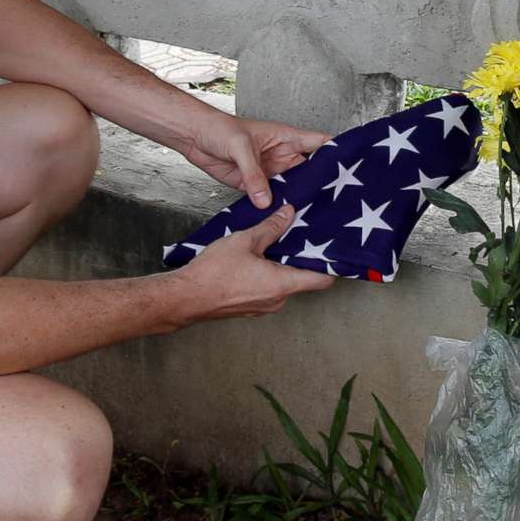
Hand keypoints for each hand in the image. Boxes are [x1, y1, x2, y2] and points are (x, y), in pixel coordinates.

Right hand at [172, 203, 333, 322]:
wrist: (185, 297)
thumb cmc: (213, 273)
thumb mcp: (244, 241)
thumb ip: (270, 227)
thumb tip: (288, 214)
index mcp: (282, 284)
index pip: (321, 280)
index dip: (331, 265)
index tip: (334, 250)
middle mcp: (277, 300)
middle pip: (303, 280)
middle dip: (302, 258)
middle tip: (300, 236)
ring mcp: (263, 306)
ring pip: (284, 284)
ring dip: (282, 265)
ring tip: (275, 243)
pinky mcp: (250, 307)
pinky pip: (268, 289)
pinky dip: (268, 274)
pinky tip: (257, 258)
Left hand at [180, 111, 330, 206]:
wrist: (195, 136)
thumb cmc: (219, 129)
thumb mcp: (240, 148)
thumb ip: (254, 174)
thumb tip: (266, 200)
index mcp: (286, 137)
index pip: (319, 143)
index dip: (337, 153)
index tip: (353, 166)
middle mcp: (282, 155)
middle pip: (310, 170)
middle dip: (322, 184)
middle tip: (337, 202)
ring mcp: (270, 171)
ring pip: (293, 187)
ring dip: (300, 198)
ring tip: (315, 215)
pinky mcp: (255, 185)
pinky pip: (272, 198)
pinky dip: (278, 207)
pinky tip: (285, 219)